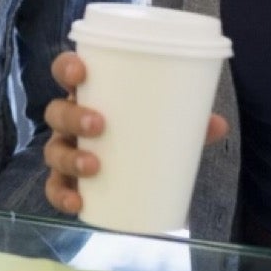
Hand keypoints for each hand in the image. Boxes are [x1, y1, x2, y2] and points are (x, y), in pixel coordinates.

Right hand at [43, 51, 227, 217]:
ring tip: (94, 166)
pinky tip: (77, 203)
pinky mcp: (69, 180)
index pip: (65, 71)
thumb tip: (218, 125)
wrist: (138, 164)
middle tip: (99, 125)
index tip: (81, 72)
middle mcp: (70, 120)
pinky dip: (62, 196)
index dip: (66, 67)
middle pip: (57, 112)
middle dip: (73, 116)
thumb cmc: (145, 128)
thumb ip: (188, 120)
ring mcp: (66, 149)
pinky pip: (55, 188)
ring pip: (52, 150)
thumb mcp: (166, 119)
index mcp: (89, 93)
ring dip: (69, 157)